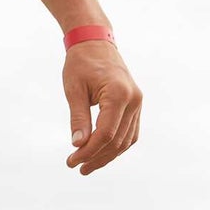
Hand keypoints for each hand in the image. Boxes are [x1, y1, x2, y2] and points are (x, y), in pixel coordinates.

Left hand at [64, 40, 141, 174]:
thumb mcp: (74, 90)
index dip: (89, 151)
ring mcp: (138, 103)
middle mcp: (134, 100)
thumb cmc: (81, 63)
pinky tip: (100, 154)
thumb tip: (78, 146)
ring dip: (108, 155)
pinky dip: (116, 145)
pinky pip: (130, 132)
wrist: (95, 43)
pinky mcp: (136, 105)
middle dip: (97, 157)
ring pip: (126, 140)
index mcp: (119, 94)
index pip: (106, 133)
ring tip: (87, 166)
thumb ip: (78, 118)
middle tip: (77, 167)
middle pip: (118, 140)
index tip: (72, 160)